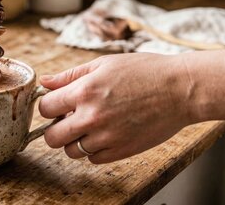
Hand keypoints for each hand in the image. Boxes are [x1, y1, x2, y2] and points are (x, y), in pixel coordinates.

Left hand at [38, 53, 193, 163]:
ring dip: (74, 140)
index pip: (45, 108)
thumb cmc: (143, 71)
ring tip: (88, 126)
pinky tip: (104, 134)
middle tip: (68, 120)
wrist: (180, 89)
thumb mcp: (103, 64)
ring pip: (71, 151)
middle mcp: (91, 117)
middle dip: (54, 128)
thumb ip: (70, 75)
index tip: (57, 105)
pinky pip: (93, 159)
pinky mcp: (122, 151)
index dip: (48, 107)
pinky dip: (93, 150)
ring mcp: (107, 137)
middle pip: (51, 137)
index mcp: (84, 92)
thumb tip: (44, 82)